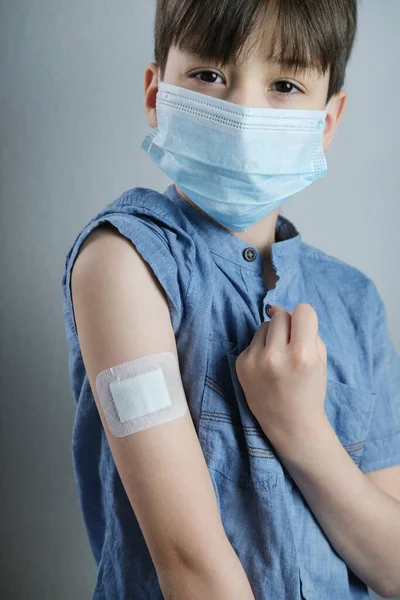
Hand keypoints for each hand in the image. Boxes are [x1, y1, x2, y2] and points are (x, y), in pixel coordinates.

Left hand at [235, 304, 327, 445]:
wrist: (290, 423)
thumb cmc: (309, 388)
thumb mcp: (319, 359)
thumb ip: (306, 329)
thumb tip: (275, 308)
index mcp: (302, 354)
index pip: (302, 310)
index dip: (305, 319)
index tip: (305, 330)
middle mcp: (275, 356)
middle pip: (280, 315)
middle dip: (287, 325)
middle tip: (291, 345)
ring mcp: (255, 361)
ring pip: (263, 326)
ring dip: (272, 336)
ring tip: (278, 359)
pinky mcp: (241, 365)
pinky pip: (252, 342)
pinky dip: (260, 349)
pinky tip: (266, 368)